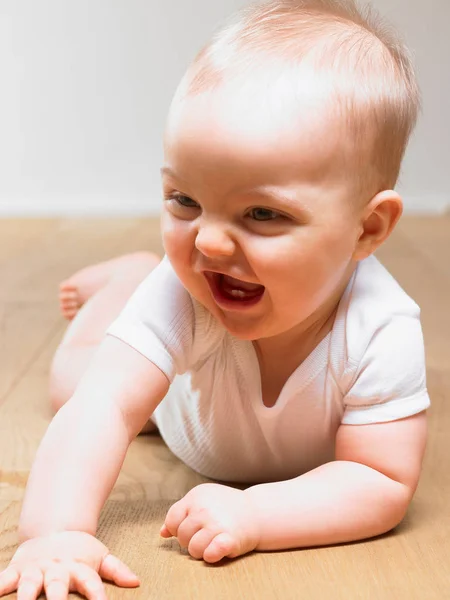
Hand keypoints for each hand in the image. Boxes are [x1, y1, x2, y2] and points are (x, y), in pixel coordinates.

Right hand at [0, 531, 138, 598]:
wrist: (54, 528)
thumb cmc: (79, 551)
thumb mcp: (100, 557)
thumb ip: (116, 570)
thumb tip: (136, 582)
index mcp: (78, 568)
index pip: (90, 582)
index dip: (96, 594)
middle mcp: (56, 570)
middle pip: (57, 585)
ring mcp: (36, 570)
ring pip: (28, 586)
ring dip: (25, 597)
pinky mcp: (17, 570)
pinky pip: (4, 580)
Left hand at [160, 483, 260, 562]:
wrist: (258, 512)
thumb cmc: (226, 508)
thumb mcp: (202, 502)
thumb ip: (181, 514)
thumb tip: (163, 532)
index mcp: (196, 496)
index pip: (172, 520)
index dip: (178, 529)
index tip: (192, 529)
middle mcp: (204, 508)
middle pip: (182, 536)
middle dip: (190, 541)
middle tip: (205, 536)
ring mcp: (216, 523)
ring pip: (193, 549)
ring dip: (201, 551)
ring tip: (212, 542)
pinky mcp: (229, 538)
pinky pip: (210, 554)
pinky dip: (211, 555)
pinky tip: (218, 549)